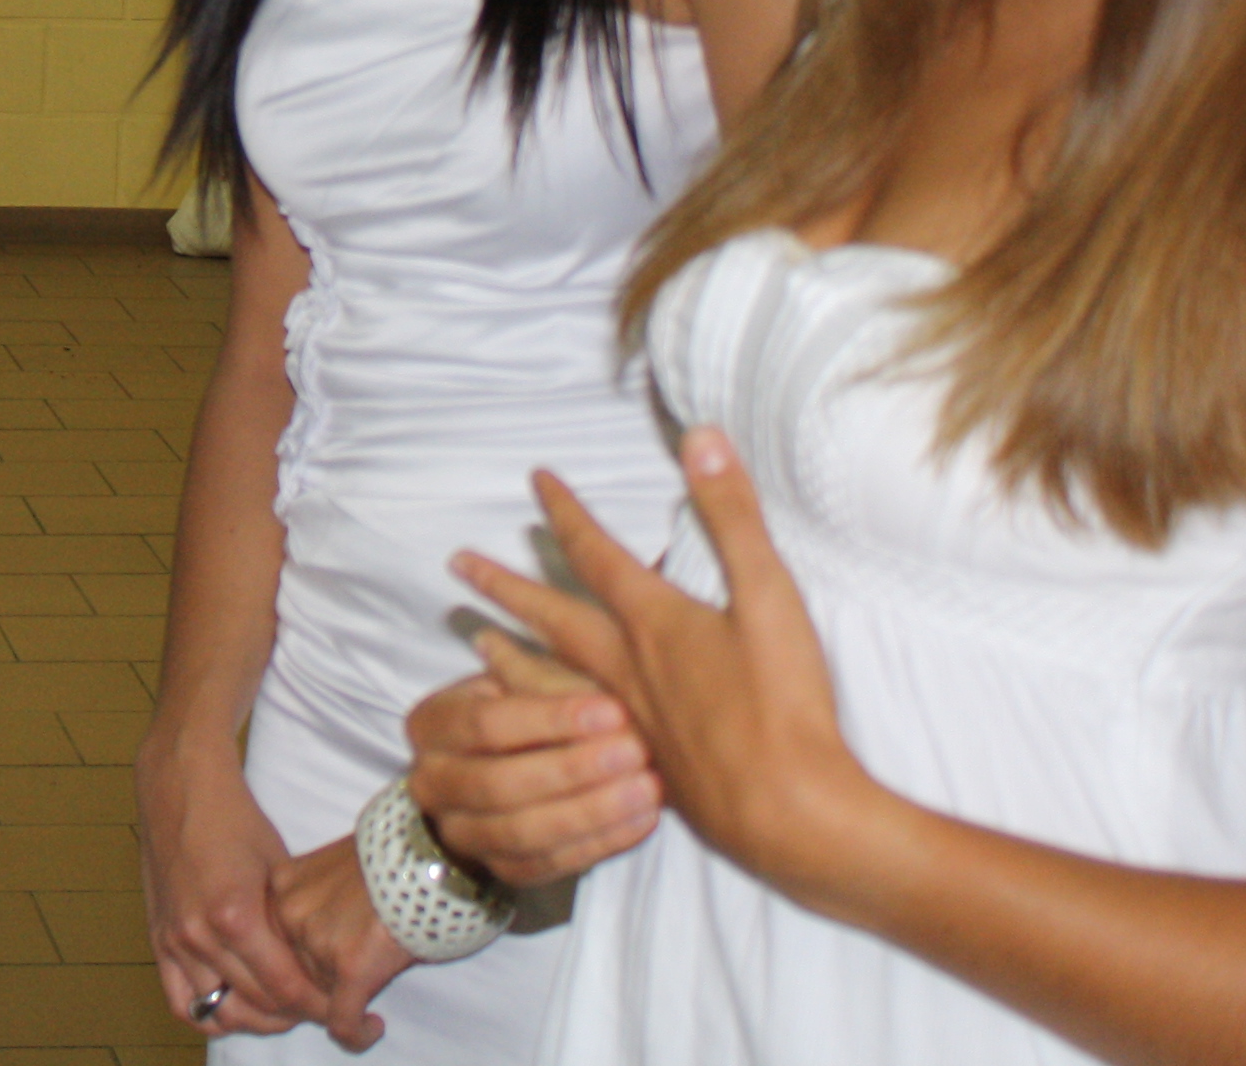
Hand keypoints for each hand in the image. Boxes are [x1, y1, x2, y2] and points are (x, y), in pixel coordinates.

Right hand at [137, 745, 324, 1036]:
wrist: (181, 788)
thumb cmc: (235, 819)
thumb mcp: (278, 871)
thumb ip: (291, 926)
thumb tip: (320, 967)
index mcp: (236, 915)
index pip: (285, 988)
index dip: (317, 1005)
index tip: (339, 1004)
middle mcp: (200, 935)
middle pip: (256, 1006)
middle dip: (294, 1013)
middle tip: (319, 1006)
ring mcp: (175, 941)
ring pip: (221, 1013)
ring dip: (256, 1018)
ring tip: (283, 1009)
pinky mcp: (159, 940)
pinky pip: (183, 1003)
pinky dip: (211, 1014)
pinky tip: (238, 1007)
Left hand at [264, 834, 407, 1048]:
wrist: (431, 853)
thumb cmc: (392, 857)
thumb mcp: (332, 866)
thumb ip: (312, 899)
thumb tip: (316, 936)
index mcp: (282, 886)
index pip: (275, 944)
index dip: (297, 962)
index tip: (323, 968)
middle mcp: (289, 914)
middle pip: (295, 971)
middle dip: (322, 980)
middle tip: (355, 973)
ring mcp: (317, 941)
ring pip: (320, 995)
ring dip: (346, 998)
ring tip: (375, 984)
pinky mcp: (349, 968)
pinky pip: (342, 1021)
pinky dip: (357, 1033)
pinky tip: (374, 1028)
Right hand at [402, 636, 661, 884]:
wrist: (514, 764)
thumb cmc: (526, 708)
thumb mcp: (524, 679)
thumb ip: (531, 672)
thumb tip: (515, 642)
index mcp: (431, 724)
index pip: (486, 724)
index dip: (549, 719)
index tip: (612, 709)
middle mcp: (432, 782)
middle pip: (498, 784)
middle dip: (572, 769)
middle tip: (636, 751)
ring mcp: (461, 832)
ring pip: (521, 832)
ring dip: (590, 811)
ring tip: (646, 789)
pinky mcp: (499, 868)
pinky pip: (545, 865)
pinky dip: (597, 844)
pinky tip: (639, 819)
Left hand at [447, 432, 888, 911]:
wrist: (787, 808)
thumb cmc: (781, 701)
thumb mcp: (767, 593)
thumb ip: (731, 516)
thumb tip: (700, 437)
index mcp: (652, 624)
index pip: (596, 554)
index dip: (566, 514)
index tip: (536, 481)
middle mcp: (627, 671)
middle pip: (554, 618)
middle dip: (507, 586)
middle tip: (458, 565)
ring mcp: (631, 722)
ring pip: (552, 679)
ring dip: (513, 653)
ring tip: (479, 644)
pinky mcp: (647, 766)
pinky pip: (574, 727)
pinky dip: (547, 713)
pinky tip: (548, 721)